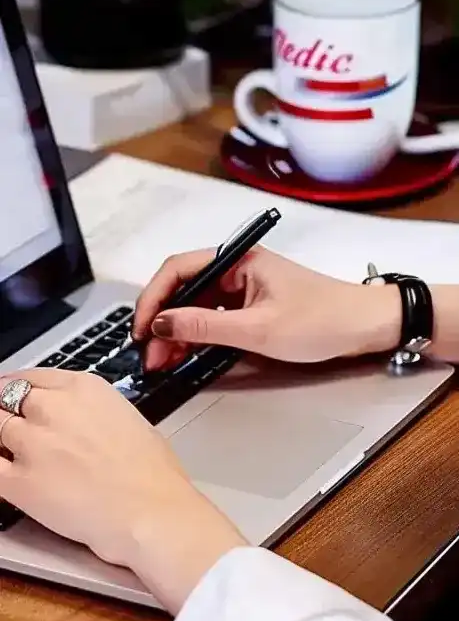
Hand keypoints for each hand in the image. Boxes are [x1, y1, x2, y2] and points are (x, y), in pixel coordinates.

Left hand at [0, 370, 245, 613]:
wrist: (151, 511)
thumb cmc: (153, 474)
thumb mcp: (129, 419)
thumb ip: (92, 411)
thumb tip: (81, 419)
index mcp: (83, 388)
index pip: (31, 377)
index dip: (16, 388)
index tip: (10, 395)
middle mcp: (54, 408)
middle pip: (6, 398)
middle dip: (6, 412)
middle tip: (10, 425)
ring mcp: (33, 443)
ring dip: (1, 439)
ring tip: (13, 452)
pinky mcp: (20, 481)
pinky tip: (7, 473)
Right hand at [134, 247, 400, 369]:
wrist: (365, 327)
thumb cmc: (323, 319)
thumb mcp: (259, 329)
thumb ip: (206, 326)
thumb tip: (162, 323)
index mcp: (238, 259)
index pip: (178, 270)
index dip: (152, 299)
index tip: (142, 329)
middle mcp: (236, 269)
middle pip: (183, 290)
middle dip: (161, 322)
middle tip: (151, 356)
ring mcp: (242, 288)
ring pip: (195, 306)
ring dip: (176, 332)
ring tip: (164, 361)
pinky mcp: (250, 307)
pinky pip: (212, 318)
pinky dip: (196, 336)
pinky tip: (186, 354)